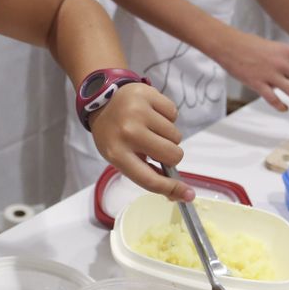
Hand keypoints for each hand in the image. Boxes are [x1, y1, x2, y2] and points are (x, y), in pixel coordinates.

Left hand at [88, 81, 189, 199]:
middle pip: (171, 155)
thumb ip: (146, 173)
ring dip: (168, 135)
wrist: (100, 99)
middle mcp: (128, 133)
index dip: (171, 189)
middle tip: (158, 148)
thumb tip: (177, 192)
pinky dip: (167, 117)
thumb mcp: (120, 156)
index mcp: (117, 154)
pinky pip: (174, 114)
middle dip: (171, 155)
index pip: (149, 179)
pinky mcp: (148, 94)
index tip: (188, 195)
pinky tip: (152, 114)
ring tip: (151, 128)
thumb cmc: (113, 133)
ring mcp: (138, 111)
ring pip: (176, 135)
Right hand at [213, 31, 288, 112]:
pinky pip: (274, 99)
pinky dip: (281, 106)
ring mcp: (269, 74)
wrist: (229, 45)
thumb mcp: (275, 47)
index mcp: (288, 52)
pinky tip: (284, 108)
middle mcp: (281, 63)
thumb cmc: (251, 46)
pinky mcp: (257, 83)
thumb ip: (288, 59)